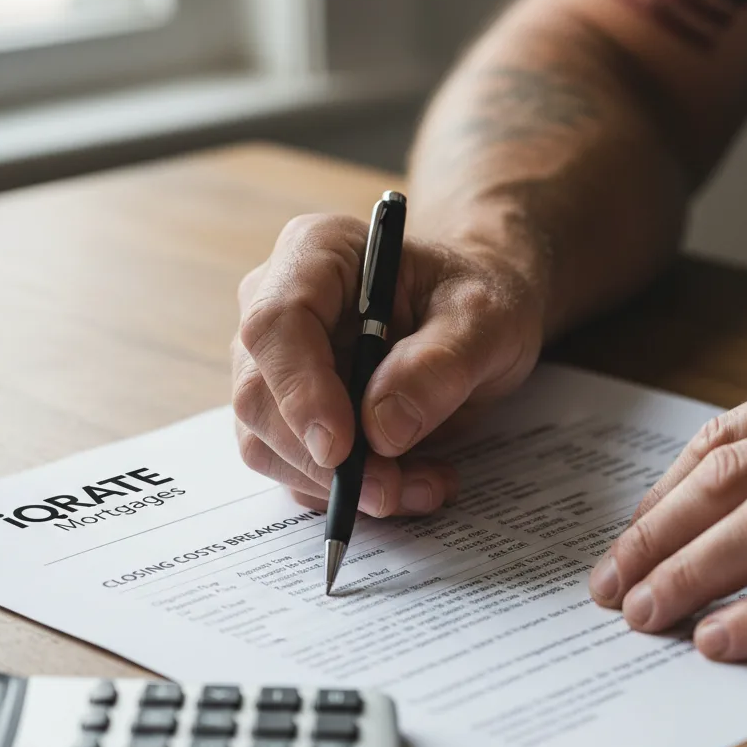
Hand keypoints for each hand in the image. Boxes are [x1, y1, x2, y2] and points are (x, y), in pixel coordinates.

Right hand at [232, 214, 542, 514]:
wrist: (474, 321)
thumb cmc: (476, 301)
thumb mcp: (486, 321)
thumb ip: (439, 365)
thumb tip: (381, 429)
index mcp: (317, 254)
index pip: (276, 325)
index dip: (301, 393)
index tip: (342, 449)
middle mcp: (277, 307)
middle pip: (260, 396)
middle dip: (325, 460)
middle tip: (394, 490)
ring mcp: (276, 366)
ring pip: (268, 444)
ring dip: (341, 486)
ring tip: (425, 484)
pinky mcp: (289, 415)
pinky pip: (296, 470)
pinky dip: (350, 493)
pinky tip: (412, 483)